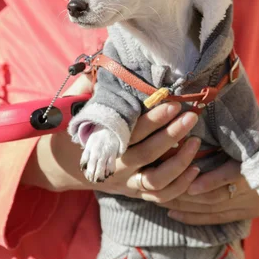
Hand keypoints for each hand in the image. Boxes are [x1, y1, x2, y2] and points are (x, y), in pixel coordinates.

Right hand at [21, 74, 203, 195]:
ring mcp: (126, 183)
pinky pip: (160, 196)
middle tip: (192, 116)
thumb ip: (85, 88)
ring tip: (196, 142)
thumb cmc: (73, 131)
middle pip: (148, 154)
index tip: (172, 101)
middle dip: (172, 134)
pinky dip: (180, 186)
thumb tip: (99, 62)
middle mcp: (115, 166)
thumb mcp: (72, 108)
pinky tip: (195, 168)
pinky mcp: (135, 193)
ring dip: (179, 163)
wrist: (62, 168)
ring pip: (156, 181)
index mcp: (101, 143)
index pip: (131, 131)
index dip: (153, 118)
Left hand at [153, 123, 258, 225]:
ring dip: (184, 206)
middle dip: (185, 194)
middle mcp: (258, 189)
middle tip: (160, 187)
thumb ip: (213, 139)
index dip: (208, 179)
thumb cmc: (246, 135)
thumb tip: (182, 138)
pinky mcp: (248, 213)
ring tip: (160, 199)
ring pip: (213, 210)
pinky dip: (193, 217)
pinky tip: (173, 213)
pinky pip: (216, 219)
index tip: (183, 176)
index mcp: (257, 164)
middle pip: (217, 197)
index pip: (232, 175)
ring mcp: (254, 204)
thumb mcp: (233, 133)